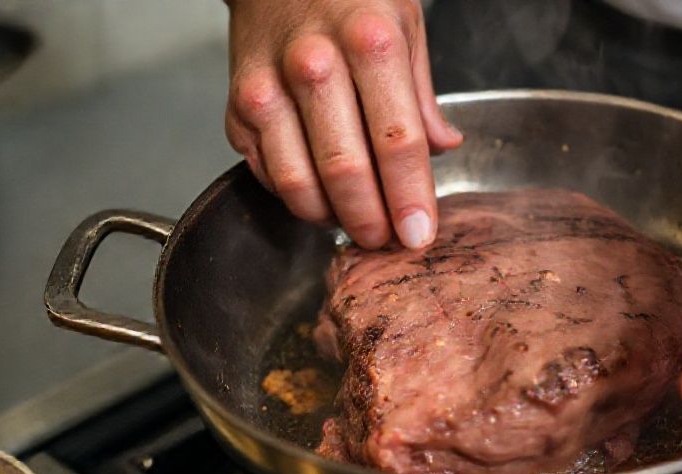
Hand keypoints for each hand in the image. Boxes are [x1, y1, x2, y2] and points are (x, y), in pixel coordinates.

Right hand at [224, 0, 463, 248]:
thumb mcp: (406, 26)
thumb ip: (423, 96)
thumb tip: (443, 149)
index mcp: (369, 42)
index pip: (397, 140)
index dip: (411, 197)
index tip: (418, 234)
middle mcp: (314, 65)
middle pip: (346, 170)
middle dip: (370, 221)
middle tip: (386, 240)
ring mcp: (268, 89)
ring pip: (298, 183)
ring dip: (331, 218)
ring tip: (355, 221)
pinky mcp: (238, 110)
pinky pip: (268, 175)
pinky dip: (297, 198)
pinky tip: (320, 193)